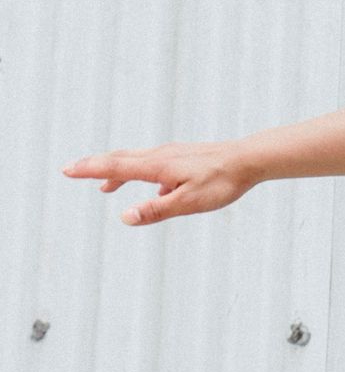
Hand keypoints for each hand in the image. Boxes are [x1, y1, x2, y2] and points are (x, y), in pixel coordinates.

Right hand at [62, 140, 257, 225]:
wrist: (250, 159)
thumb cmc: (222, 182)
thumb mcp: (189, 202)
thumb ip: (157, 210)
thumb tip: (124, 217)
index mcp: (158, 167)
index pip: (115, 166)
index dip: (89, 169)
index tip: (67, 170)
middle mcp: (161, 156)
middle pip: (121, 159)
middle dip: (95, 166)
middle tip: (71, 169)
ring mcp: (173, 154)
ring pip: (138, 161)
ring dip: (117, 171)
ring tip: (105, 185)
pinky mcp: (186, 158)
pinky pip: (156, 165)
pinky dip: (143, 174)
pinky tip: (157, 190)